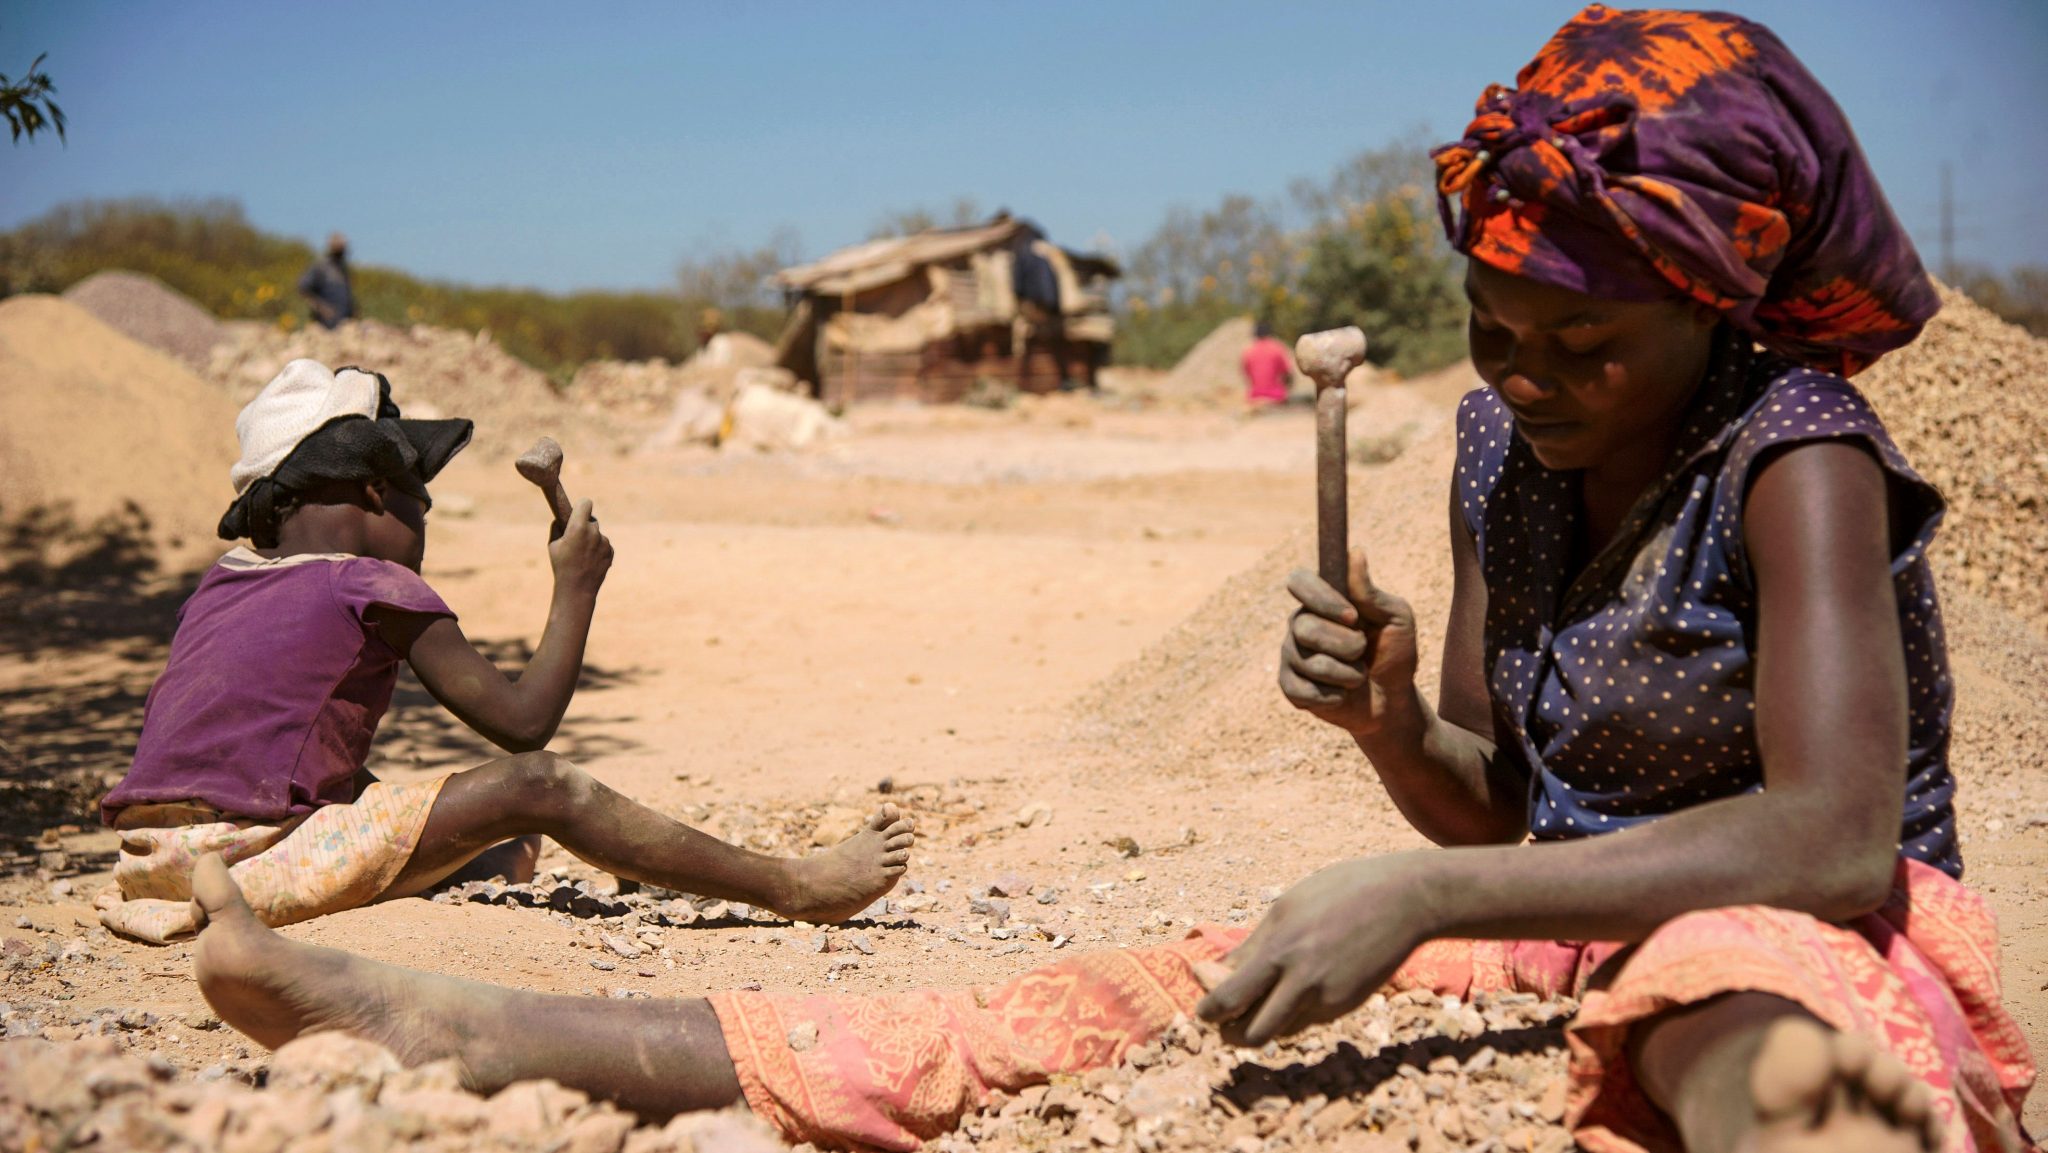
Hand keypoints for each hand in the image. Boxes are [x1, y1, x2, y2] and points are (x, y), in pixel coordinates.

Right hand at [547, 499, 612, 600]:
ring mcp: (604, 542)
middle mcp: (594, 532)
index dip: (581, 506)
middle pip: (591, 520)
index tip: (578, 510)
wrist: (577, 588)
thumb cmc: (561, 566)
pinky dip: (597, 549)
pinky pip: (603, 544)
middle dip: (585, 525)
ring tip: (581, 554)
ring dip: (591, 539)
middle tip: (576, 536)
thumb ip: (558, 527)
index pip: (586, 503)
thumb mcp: (553, 545)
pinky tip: (589, 561)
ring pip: (597, 533)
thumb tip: (561, 518)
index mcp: (578, 527)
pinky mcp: (610, 551)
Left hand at [1197, 854, 1430, 1045]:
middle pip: (1249, 1034)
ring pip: (1278, 1033)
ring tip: (1252, 1004)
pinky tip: (1292, 989)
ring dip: (1258, 1026)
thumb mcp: (1287, 907)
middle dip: (1227, 1033)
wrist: (1406, 900)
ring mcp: (1327, 998)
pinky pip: (1305, 1021)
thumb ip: (1254, 945)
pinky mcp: (1346, 1006)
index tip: (1202, 1002)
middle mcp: (1302, 981)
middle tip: (1221, 1019)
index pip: (1228, 998)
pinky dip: (1289, 1014)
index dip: (1207, 1009)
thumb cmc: (1341, 892)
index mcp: (1280, 949)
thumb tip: (1217, 972)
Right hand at [1279, 545, 1418, 735]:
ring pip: (1310, 662)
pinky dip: (1335, 696)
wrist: (1393, 700)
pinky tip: (1343, 695)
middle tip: (1364, 650)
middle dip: (1346, 645)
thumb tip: (1355, 552)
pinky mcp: (1291, 688)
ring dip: (1348, 674)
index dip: (1321, 597)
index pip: (1299, 581)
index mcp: (1321, 600)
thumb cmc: (1395, 652)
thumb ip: (1371, 592)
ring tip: (1358, 676)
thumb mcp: (1396, 618)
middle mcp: (1300, 624)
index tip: (1352, 616)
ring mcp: (1292, 655)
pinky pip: (1304, 690)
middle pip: (1305, 627)